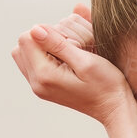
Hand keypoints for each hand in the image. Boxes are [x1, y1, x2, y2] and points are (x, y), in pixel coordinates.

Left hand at [10, 4, 127, 123]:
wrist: (113, 108)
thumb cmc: (106, 85)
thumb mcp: (85, 61)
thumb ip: (58, 44)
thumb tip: (35, 29)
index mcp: (44, 75)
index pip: (27, 38)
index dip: (47, 31)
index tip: (68, 41)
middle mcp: (36, 83)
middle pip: (23, 45)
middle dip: (42, 38)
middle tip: (67, 46)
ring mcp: (38, 87)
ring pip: (24, 53)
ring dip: (41, 46)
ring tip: (65, 52)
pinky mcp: (43, 87)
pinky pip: (32, 63)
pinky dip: (44, 55)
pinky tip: (62, 59)